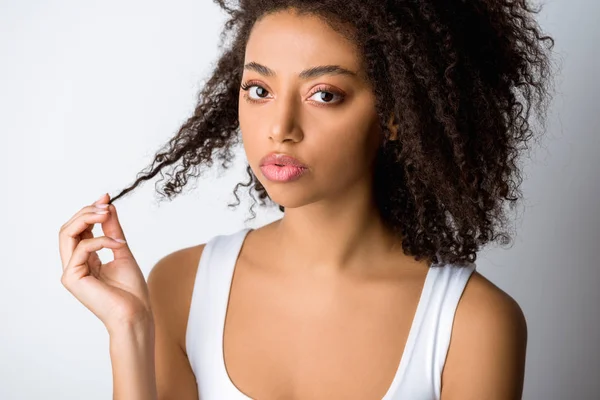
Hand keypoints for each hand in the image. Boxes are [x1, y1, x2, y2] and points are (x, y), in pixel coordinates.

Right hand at [59, 193, 151, 333]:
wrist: (136, 313)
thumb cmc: (132, 290)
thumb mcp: (122, 250)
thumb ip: (113, 229)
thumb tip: (107, 206)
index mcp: (85, 259)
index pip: (79, 229)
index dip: (90, 211)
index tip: (106, 197)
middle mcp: (74, 264)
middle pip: (68, 228)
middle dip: (86, 211)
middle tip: (106, 204)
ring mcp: (70, 272)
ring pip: (67, 234)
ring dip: (87, 218)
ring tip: (106, 213)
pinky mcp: (72, 278)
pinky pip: (81, 248)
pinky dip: (100, 240)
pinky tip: (117, 243)